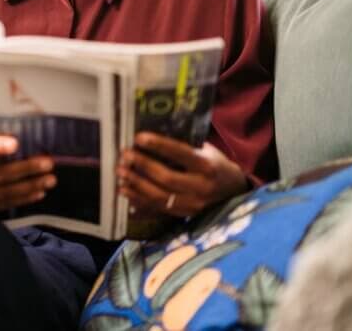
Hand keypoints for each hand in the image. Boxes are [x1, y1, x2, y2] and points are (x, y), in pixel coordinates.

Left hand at [116, 132, 248, 217]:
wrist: (232, 191)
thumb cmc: (214, 163)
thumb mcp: (205, 151)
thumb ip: (183, 146)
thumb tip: (150, 137)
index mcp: (207, 166)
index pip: (181, 154)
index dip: (159, 145)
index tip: (138, 137)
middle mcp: (201, 187)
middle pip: (167, 178)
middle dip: (142, 166)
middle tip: (124, 155)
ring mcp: (193, 204)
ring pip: (160, 196)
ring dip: (136, 184)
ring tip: (119, 172)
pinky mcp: (184, 214)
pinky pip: (157, 208)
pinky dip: (138, 199)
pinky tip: (123, 189)